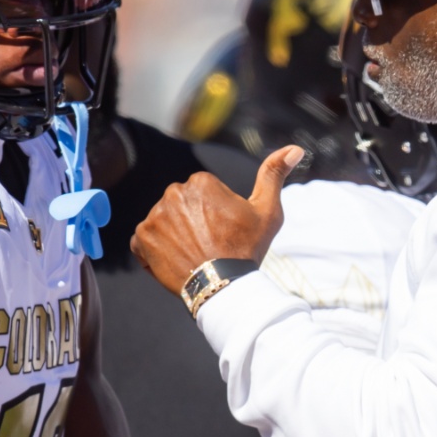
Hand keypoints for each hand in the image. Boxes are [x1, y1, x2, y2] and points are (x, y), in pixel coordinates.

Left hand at [130, 145, 303, 294]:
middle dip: (193, 221)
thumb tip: (295, 148)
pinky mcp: (141, 239)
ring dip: (176, 234)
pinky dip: (156, 249)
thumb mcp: (267, 210)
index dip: (215, 213)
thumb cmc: (247, 249)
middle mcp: (173, 193)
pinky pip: (145, 240)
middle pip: (182, 205)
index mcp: (200, 182)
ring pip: (165, 221)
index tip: (224, 231)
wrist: (224, 288)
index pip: (203, 193)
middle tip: (210, 244)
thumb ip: (274, 174)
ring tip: (195, 254)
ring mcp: (154, 217)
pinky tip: (176, 260)